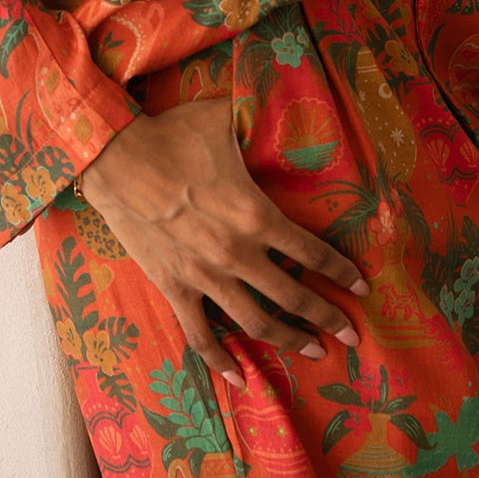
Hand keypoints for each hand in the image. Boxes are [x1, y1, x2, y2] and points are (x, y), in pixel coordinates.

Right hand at [78, 98, 369, 392]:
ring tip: (314, 351)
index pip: (311, 252)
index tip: (361, 286)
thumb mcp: (226, 118)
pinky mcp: (174, 287)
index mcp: (256, 215)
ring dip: (288, 340)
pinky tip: (239, 379)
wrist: (117, 158)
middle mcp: (237, 253)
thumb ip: (259, 117)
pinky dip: (221, 361)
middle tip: (351, 335)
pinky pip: (200, 336)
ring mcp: (205, 276)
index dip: (341, 272)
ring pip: (256, 322)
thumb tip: (284, 99)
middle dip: (327, 317)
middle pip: (293, 296)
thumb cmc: (174, 135)